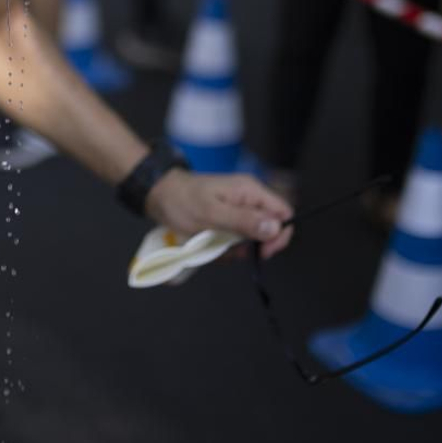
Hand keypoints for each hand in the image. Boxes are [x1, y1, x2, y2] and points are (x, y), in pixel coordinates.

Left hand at [146, 170, 293, 260]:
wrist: (158, 197)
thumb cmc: (181, 201)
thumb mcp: (211, 213)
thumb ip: (244, 221)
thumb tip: (275, 228)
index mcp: (250, 191)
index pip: (283, 213)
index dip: (279, 234)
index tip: (263, 251)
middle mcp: (248, 200)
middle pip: (269, 230)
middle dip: (252, 246)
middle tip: (230, 250)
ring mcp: (238, 212)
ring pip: (251, 240)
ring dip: (234, 249)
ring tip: (212, 245)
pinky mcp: (227, 222)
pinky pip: (235, 242)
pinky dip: (224, 249)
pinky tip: (208, 246)